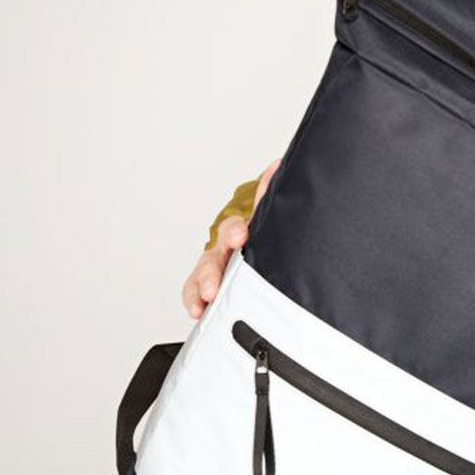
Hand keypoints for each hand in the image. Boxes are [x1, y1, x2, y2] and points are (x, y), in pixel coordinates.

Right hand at [181, 158, 280, 318]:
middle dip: (215, 265)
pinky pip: (195, 295)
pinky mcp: (206, 291)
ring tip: (209, 295)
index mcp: (242, 234)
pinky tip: (197, 311)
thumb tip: (280, 164)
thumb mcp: (273, 228)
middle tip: (220, 277)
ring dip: (204, 283)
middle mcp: (225, 249)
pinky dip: (194, 302)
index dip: (236, 231)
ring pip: (203, 273)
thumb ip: (273, 200)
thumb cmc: (265, 246)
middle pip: (216, 252)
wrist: (261, 272)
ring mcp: (214, 269)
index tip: (241, 237)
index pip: (236, 227)